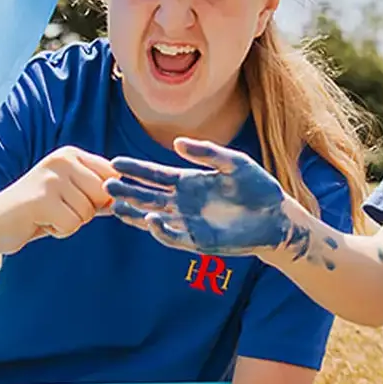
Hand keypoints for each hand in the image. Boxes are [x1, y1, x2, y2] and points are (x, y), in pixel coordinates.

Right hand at [0, 146, 119, 254]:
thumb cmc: (35, 212)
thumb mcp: (70, 196)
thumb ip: (98, 193)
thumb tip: (133, 197)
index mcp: (71, 154)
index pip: (113, 175)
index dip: (108, 196)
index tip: (91, 204)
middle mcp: (62, 160)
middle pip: (104, 194)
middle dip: (88, 211)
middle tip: (60, 211)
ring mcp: (51, 178)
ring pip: (88, 212)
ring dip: (71, 222)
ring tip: (46, 215)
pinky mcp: (41, 199)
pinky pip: (72, 224)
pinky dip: (59, 231)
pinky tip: (39, 223)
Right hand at [105, 139, 302, 258]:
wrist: (277, 216)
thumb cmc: (258, 188)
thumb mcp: (235, 163)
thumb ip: (208, 153)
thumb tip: (177, 142)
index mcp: (190, 181)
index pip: (156, 175)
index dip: (136, 169)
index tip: (114, 163)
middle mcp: (184, 202)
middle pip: (148, 196)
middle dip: (127, 190)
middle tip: (105, 184)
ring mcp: (189, 222)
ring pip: (153, 217)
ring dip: (135, 212)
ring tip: (115, 205)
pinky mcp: (198, 240)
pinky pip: (174, 236)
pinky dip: (160, 229)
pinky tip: (150, 219)